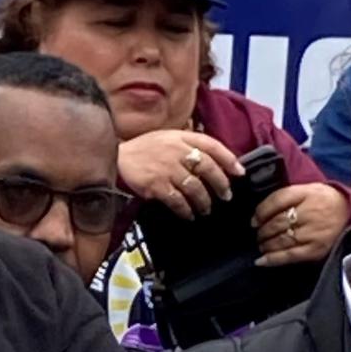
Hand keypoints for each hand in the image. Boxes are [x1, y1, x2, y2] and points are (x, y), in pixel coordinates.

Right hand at [118, 131, 245, 219]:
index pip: (212, 145)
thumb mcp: (164, 138)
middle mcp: (176, 150)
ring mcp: (166, 168)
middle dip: (220, 184)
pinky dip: (186, 210)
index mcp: (180, 136)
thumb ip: (185, 145)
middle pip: (208, 167)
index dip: (229, 159)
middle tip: (225, 196)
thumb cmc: (140, 151)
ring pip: (195, 187)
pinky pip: (178, 201)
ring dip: (204, 201)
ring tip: (205, 209)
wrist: (112, 159)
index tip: (239, 172)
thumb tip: (209, 161)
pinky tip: (188, 215)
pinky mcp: (156, 185)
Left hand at [254, 183, 348, 266]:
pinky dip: (273, 259)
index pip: (278, 200)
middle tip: (258, 234)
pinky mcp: (316, 249)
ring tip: (262, 245)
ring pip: (281, 240)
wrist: (347, 210)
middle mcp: (311, 212)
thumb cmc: (321, 200)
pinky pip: (289, 255)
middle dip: (262, 231)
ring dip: (266, 244)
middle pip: (277, 223)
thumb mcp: (305, 190)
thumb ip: (284, 198)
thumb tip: (257, 217)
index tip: (254, 220)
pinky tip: (261, 261)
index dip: (261, 212)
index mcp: (307, 193)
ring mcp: (314, 232)